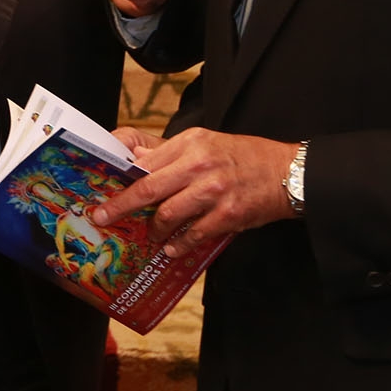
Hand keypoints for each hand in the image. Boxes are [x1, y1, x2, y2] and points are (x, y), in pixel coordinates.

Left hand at [87, 127, 295, 256]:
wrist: (288, 173)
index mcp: (191, 142)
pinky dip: (178, 245)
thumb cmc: (243, 157)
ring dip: (154, 229)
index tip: (102, 191)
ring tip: (152, 234)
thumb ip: (169, 152)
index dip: (120, 178)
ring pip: (168, 215)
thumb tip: (133, 158)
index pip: (145, 161)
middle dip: (120, 206)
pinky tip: (172, 248)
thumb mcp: (205, 143)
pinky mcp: (228, 215)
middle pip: (148, 188)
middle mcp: (200, 164)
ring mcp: (214, 191)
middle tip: (102, 218)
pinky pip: (193, 235)